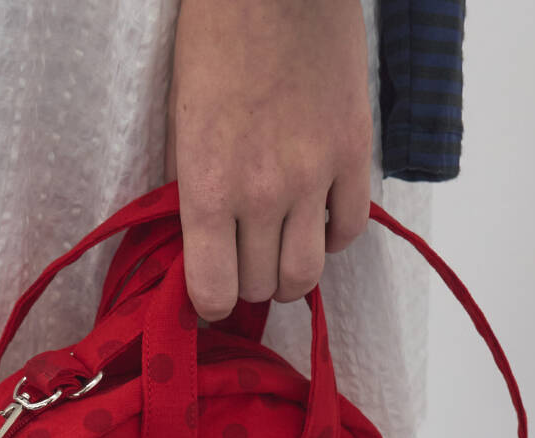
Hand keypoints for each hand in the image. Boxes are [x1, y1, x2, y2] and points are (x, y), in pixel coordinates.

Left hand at [164, 0, 371, 321]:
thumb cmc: (218, 38)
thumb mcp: (181, 118)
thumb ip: (190, 185)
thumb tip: (197, 239)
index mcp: (208, 185)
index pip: (213, 290)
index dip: (210, 303)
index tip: (209, 296)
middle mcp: (262, 194)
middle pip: (258, 286)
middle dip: (246, 282)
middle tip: (242, 260)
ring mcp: (313, 178)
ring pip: (305, 275)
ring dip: (288, 274)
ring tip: (280, 253)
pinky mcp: (353, 156)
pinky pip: (349, 232)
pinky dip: (332, 237)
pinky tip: (318, 219)